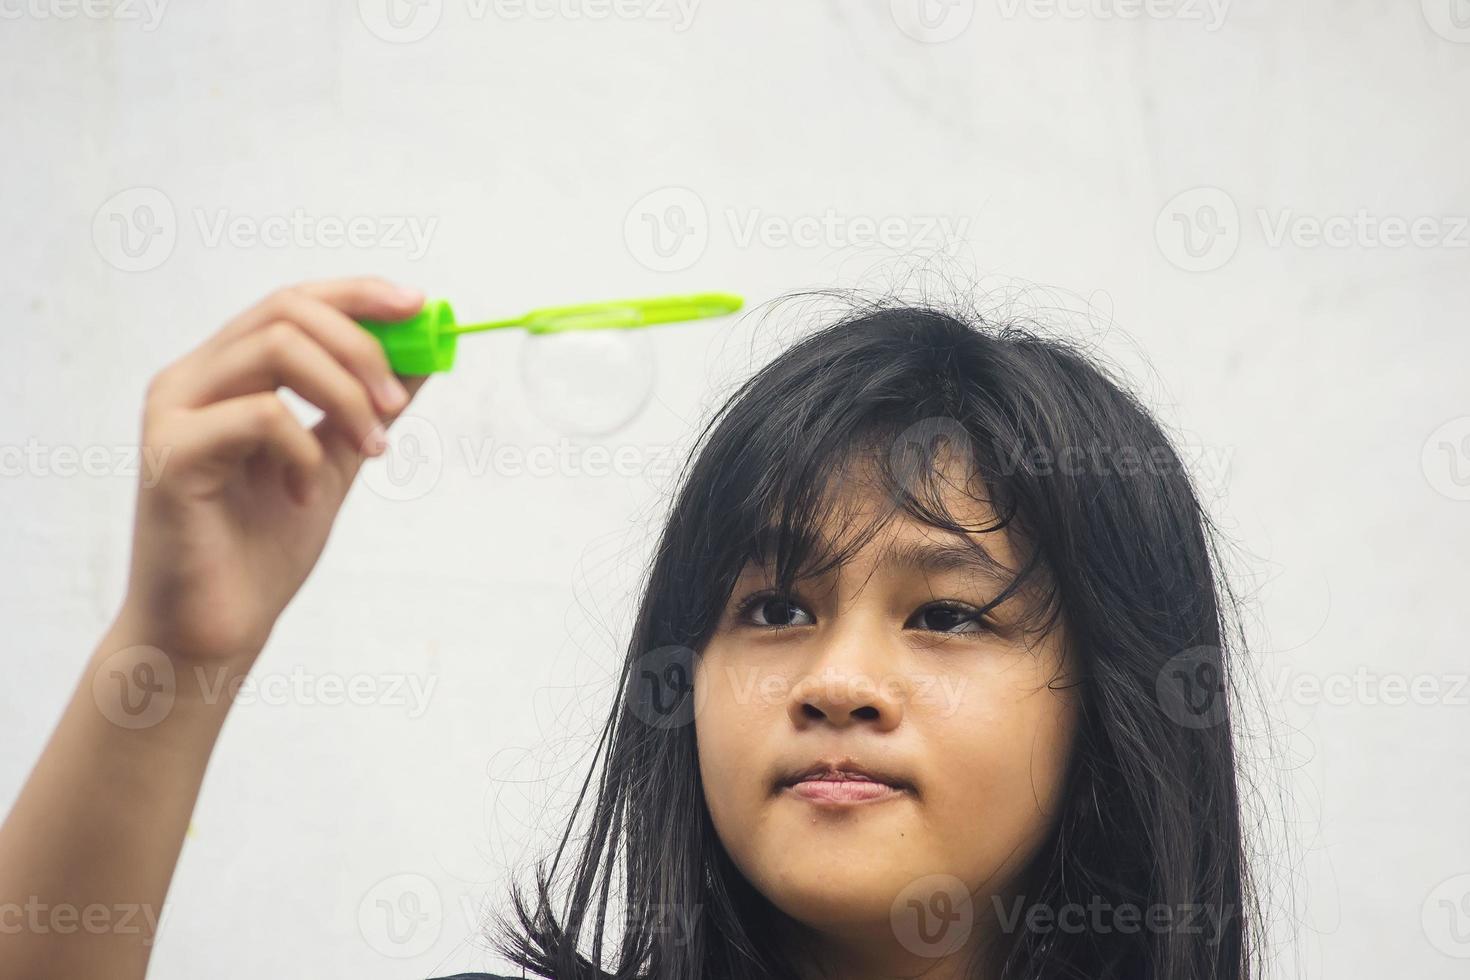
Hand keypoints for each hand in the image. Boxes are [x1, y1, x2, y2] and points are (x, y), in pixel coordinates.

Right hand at [119, 277, 429, 666]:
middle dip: (363, 348)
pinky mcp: (170, 454)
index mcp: (226, 374)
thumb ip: (368, 408)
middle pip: (287, 311)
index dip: (359, 294)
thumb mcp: (336, 462)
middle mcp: (192, 379)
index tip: (420, 306)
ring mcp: (173, 412)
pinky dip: (304, 451)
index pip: (293, 301)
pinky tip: (304, 496)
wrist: (214, 629)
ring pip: (276, 349)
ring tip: (371, 449)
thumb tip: (423, 357)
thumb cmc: (262, 549)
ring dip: (345, 394)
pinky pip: (261, 416)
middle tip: (397, 406)